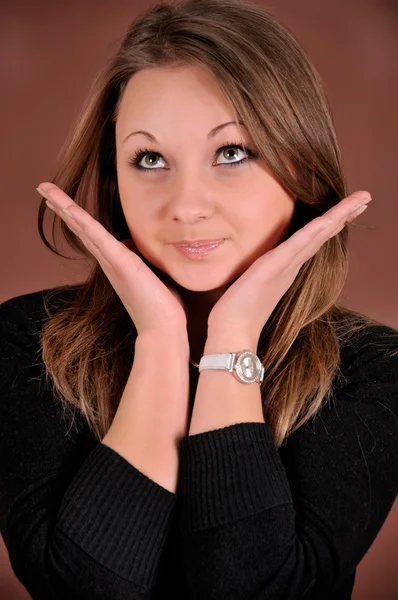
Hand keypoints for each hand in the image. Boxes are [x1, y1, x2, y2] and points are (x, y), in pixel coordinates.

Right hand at [36, 183, 188, 336]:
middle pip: (80, 227)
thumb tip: (130, 244)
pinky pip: (99, 238)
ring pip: (84, 228)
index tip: (61, 201)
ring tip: (46, 191)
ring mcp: (112, 262)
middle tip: (43, 189)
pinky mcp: (121, 264)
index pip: (91, 233)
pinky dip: (84, 222)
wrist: (162, 328)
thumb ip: (136, 258)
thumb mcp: (148, 273)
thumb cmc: (159, 304)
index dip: (75, 216)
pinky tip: (70, 208)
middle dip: (62, 206)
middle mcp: (108, 261)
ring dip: (65, 207)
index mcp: (114, 262)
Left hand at [207, 191, 371, 340]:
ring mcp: (285, 266)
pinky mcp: (274, 267)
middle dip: (344, 215)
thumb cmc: (238, 312)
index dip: (332, 223)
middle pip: (323, 234)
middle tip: (365, 198)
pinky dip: (315, 230)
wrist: (233, 331)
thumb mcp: (250, 283)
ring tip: (362, 200)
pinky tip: (329, 219)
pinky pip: (298, 244)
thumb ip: (258, 272)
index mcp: (287, 267)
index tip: (349, 208)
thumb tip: (254, 266)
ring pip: (318, 235)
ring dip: (340, 216)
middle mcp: (291, 265)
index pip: (313, 239)